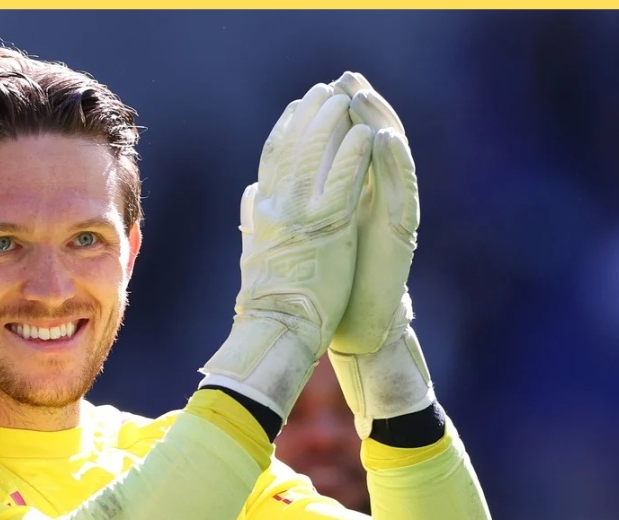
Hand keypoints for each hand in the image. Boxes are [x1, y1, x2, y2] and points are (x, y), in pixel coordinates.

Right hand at [202, 82, 372, 417]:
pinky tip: (366, 135)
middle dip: (309, 116)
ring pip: (315, 157)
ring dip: (331, 124)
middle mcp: (276, 208)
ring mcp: (300, 217)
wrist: (277, 330)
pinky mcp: (328, 229)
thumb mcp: (255, 251)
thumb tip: (252, 195)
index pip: (270, 160)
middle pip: (292, 148)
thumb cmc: (269, 301)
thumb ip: (254, 218)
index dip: (284, 130)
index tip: (295, 108)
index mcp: (261, 213)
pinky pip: (343, 182)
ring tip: (346, 100)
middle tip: (324, 90)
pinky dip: (354, 155)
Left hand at [325, 72, 435, 437]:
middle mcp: (376, 202)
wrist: (355, 331)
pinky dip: (394, 164)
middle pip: (371, 143)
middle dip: (358, 109)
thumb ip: (291, 211)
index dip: (333, 119)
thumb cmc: (329, 289)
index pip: (346, 149)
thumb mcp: (302, 241)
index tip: (316, 89)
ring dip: (378, 124)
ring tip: (361, 95)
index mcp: (351, 200)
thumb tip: (262, 190)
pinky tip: (383, 137)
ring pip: (390, 160)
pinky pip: (400, 192)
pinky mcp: (400, 236)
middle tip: (345, 76)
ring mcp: (391, 216)